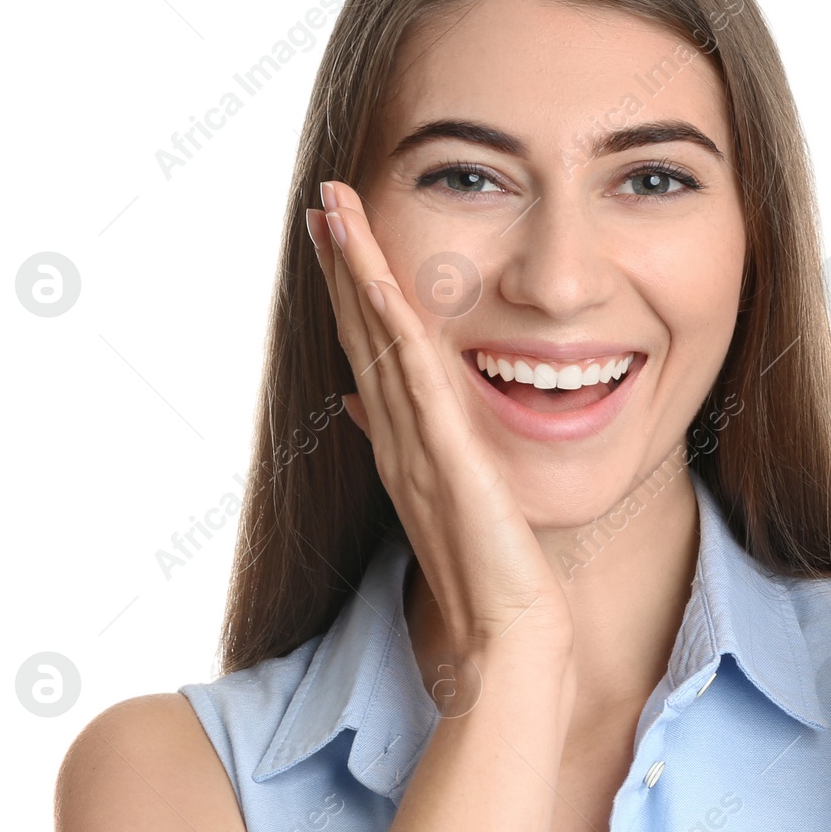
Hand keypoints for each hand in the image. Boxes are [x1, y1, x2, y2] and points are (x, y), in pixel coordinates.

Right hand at [308, 180, 573, 660]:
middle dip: (343, 264)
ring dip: (356, 272)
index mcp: (404, 443)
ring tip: (336, 210)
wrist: (507, 631)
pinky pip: (411, 375)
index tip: (339, 237)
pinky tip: (381, 277)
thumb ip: (414, 447)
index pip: (371, 351)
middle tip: (323, 201)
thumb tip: (366, 403)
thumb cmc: (490, 574)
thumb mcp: (449, 498)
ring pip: (376, 341)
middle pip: (362, 333)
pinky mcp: (445, 454)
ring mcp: (415, 443)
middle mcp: (398, 436)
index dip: (353, 292)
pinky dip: (391, 322)